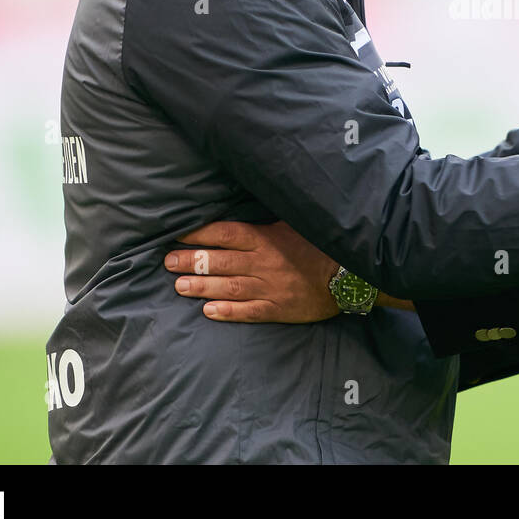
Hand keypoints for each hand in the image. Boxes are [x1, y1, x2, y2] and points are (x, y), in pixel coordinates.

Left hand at [165, 220, 340, 322]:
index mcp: (267, 238)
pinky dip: (228, 312)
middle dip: (192, 261)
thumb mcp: (296, 224)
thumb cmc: (321, 245)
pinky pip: (248, 311)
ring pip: (229, 287)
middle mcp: (264, 262)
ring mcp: (270, 287)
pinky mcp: (278, 308)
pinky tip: (208, 312)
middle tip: (168, 262)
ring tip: (179, 286)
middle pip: (221, 261)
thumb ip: (270, 221)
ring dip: (202, 286)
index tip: (179, 233)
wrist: (350, 276)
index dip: (200, 233)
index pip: (226, 233)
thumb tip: (247, 207)